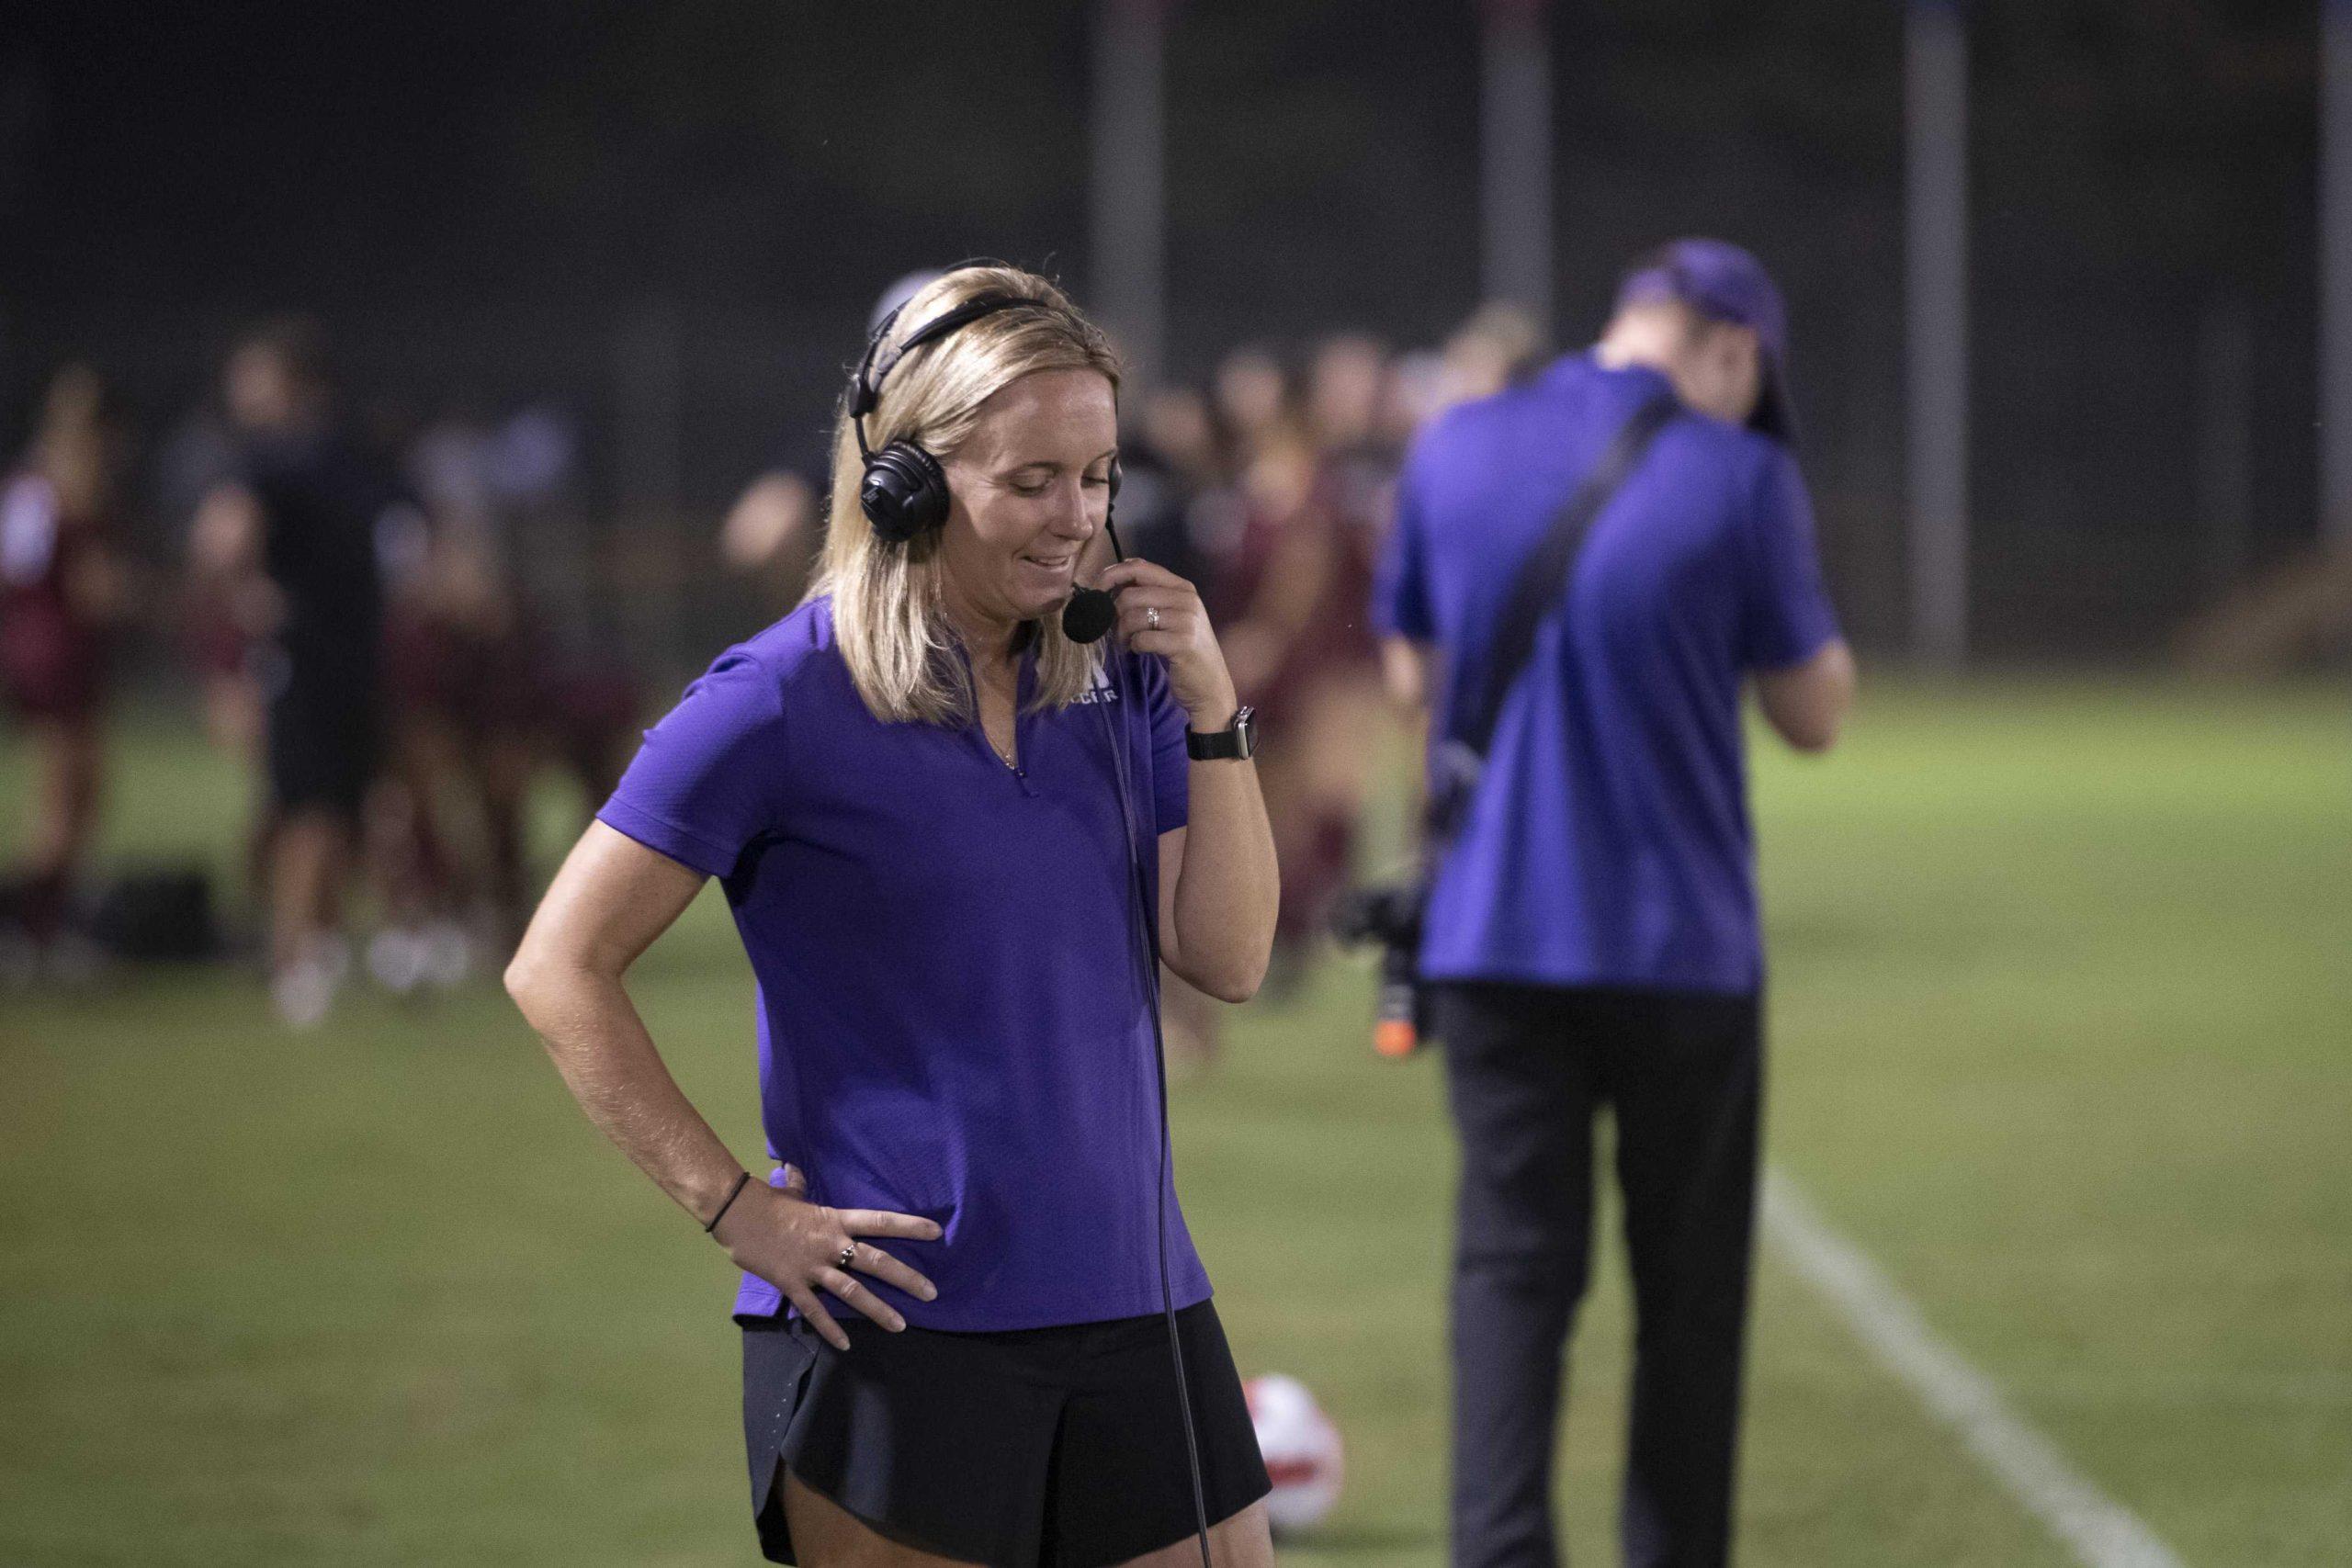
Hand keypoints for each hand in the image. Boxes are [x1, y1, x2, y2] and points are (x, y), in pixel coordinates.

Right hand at [712, 1165, 941, 1350]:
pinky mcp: (793, 1284)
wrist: (736, 1214)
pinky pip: (815, 1310)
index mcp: (835, 1220)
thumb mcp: (790, 1192)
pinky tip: (845, 1345)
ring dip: (878, 1310)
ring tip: (900, 1325)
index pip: (880, 1222)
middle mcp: (831, 1244)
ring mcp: (813, 1267)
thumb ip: (799, 1186)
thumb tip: (794, 1171)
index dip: (909, 1227)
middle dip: (906, 1278)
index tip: (936, 1233)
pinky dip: (830, 1329)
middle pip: (876, 1262)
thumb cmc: (765, 1202)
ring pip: (853, 1292)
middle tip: (931, 1293)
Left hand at [1094, 558, 1238, 727]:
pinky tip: (1140, 651)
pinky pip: (1142, 639)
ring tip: (1127, 643)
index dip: (1111, 575)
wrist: (1211, 686)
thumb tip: (1108, 583)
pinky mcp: (1183, 643)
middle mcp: (1186, 599)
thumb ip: (1149, 596)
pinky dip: (1134, 646)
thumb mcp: (1173, 615)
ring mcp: (1187, 620)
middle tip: (1116, 631)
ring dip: (1121, 633)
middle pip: (1130, 595)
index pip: (1139, 567)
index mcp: (1182, 587)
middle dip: (1114, 615)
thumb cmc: (1185, 649)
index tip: (1096, 592)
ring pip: (1133, 617)